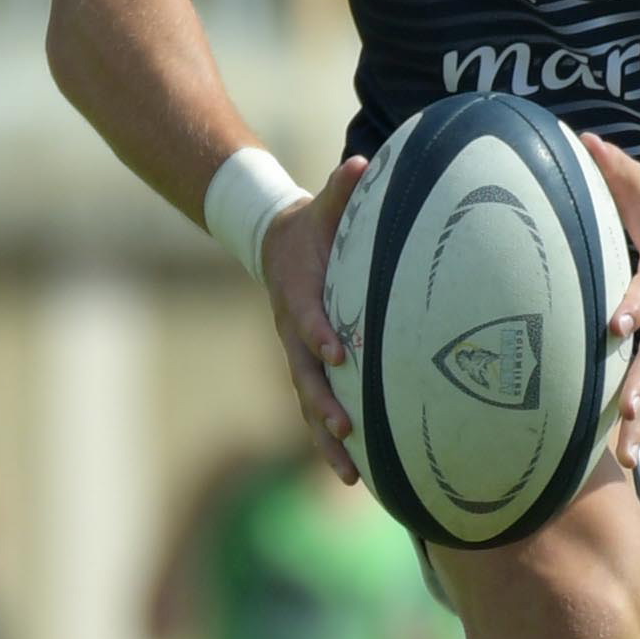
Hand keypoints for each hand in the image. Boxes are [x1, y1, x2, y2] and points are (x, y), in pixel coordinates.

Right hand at [256, 154, 369, 481]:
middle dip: (323, 405)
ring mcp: (299, 357)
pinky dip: (332, 441)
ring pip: (309, 404)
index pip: (308, 318)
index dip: (321, 334)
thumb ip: (342, 190)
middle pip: (305, 377)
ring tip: (351, 474)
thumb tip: (361, 163)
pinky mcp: (310, 370)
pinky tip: (356, 473)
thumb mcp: (324, 206)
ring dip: (327, 439)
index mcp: (299, 296)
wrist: (278, 247)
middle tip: (345, 429)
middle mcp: (294, 334)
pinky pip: (318, 409)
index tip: (340, 353)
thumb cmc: (312, 227)